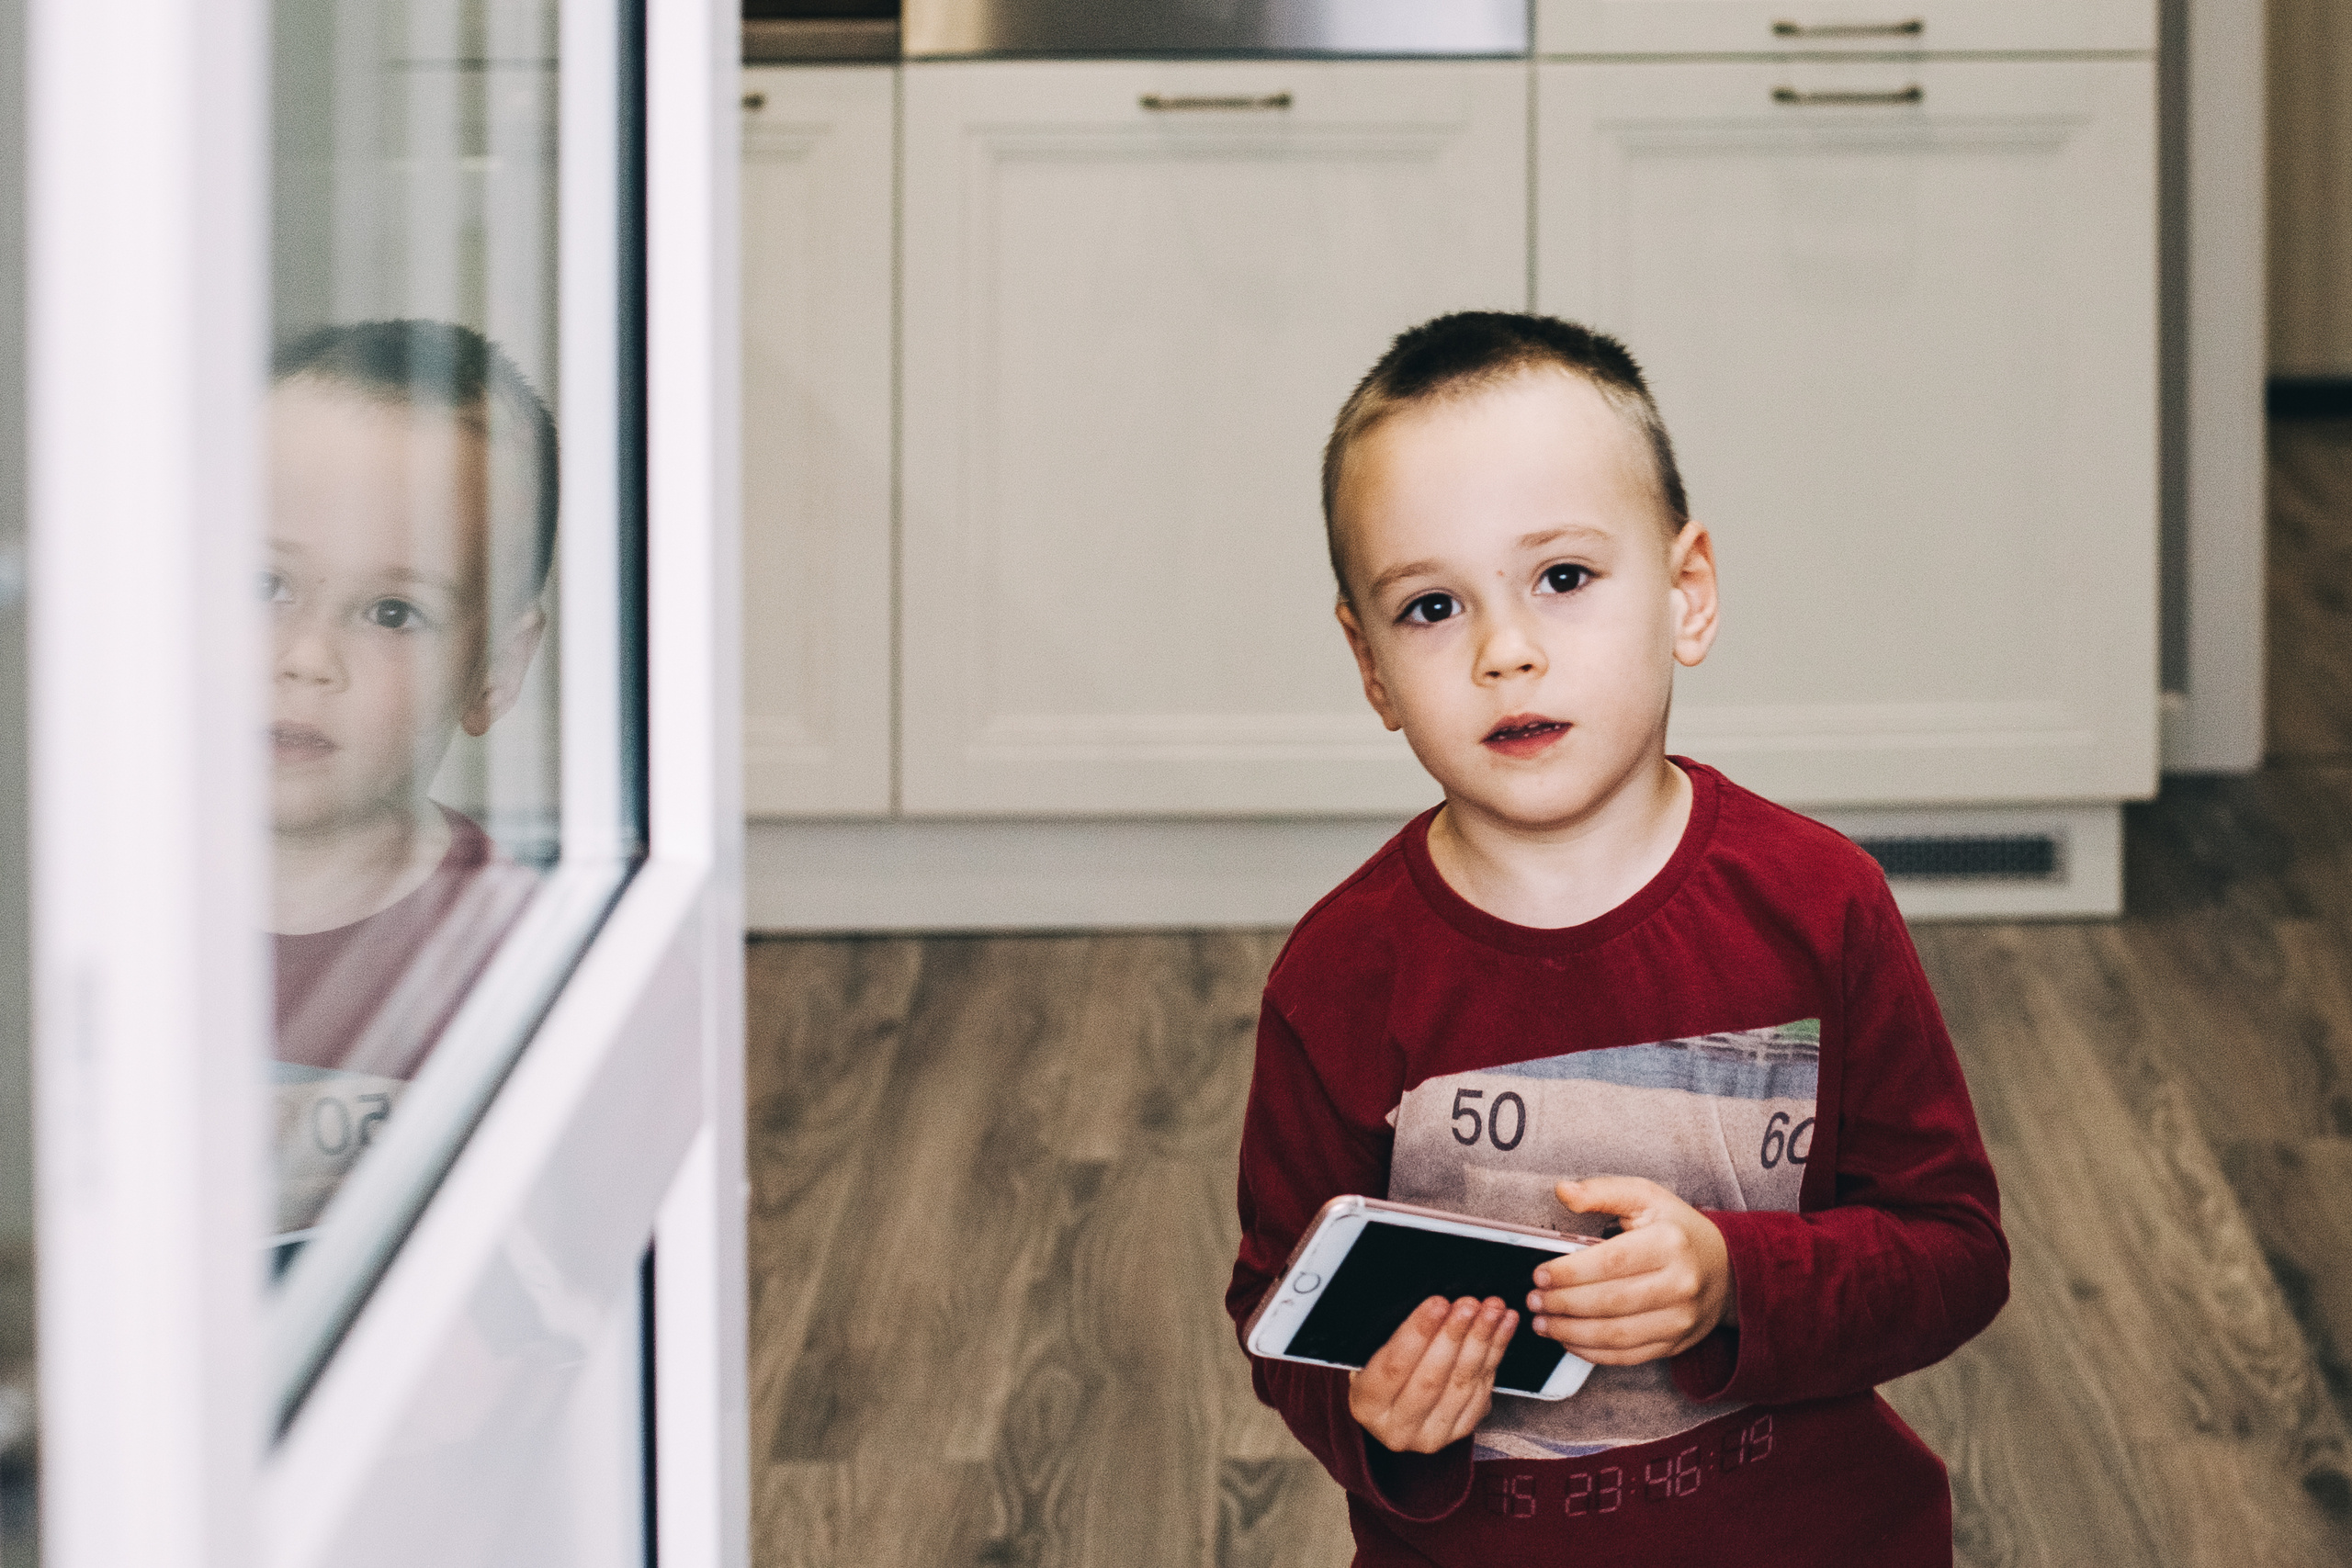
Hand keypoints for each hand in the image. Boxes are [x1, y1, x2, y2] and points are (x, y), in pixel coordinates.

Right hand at [1348, 1295, 1517, 1452]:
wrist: (1395, 1409)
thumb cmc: (1381, 1372)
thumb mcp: (1371, 1354)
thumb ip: (1396, 1337)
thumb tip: (1437, 1306)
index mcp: (1367, 1406)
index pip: (1394, 1366)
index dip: (1418, 1332)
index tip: (1437, 1303)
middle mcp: (1398, 1428)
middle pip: (1431, 1378)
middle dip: (1454, 1335)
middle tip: (1469, 1304)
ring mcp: (1432, 1434)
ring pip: (1462, 1383)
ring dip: (1482, 1341)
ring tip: (1492, 1310)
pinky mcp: (1460, 1431)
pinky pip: (1482, 1389)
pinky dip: (1496, 1354)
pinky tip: (1503, 1328)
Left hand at [1526, 1177, 1734, 1364]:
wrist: (1725, 1269)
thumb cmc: (1676, 1230)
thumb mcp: (1645, 1197)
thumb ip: (1601, 1192)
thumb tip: (1563, 1191)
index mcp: (1670, 1242)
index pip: (1611, 1262)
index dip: (1570, 1272)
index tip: (1541, 1274)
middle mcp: (1680, 1284)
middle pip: (1610, 1302)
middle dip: (1563, 1304)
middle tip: (1534, 1300)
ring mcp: (1680, 1319)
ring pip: (1616, 1335)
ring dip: (1571, 1332)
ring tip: (1543, 1322)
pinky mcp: (1675, 1343)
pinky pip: (1627, 1355)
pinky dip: (1592, 1352)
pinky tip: (1568, 1339)